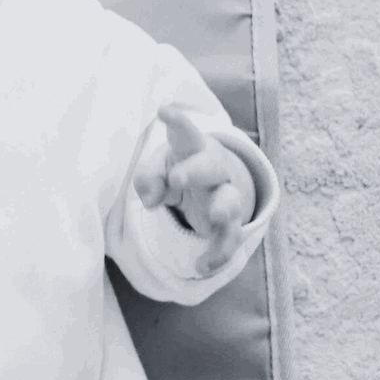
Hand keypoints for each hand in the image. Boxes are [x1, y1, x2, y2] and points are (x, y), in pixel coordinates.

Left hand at [134, 104, 253, 273]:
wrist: (206, 185)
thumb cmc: (175, 169)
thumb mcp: (157, 169)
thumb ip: (148, 178)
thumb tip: (151, 201)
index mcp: (191, 149)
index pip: (185, 133)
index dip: (178, 122)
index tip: (164, 111)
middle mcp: (213, 170)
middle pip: (210, 165)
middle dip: (196, 170)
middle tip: (178, 177)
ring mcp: (225, 196)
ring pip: (231, 200)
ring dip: (224, 208)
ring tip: (215, 216)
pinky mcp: (228, 224)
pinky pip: (228, 239)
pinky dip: (218, 254)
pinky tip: (202, 267)